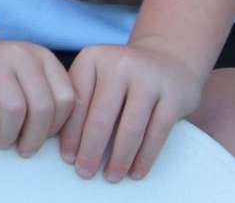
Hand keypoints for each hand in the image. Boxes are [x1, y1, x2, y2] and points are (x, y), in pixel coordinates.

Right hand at [0, 34, 75, 156]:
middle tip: (23, 150)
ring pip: (14, 110)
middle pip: (42, 107)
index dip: (58, 127)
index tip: (42, 138)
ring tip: (1, 141)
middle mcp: (18, 52)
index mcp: (40, 56)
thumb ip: (49, 97)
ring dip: (9, 137)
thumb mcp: (27, 79)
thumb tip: (69, 141)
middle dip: (34, 138)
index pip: (66, 99)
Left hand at [61, 39, 201, 180]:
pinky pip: (157, 134)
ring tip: (110, 177)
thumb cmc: (122, 75)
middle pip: (101, 117)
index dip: (71, 133)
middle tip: (85, 173)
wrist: (168, 58)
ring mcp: (149, 79)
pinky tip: (135, 172)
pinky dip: (144, 157)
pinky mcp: (173, 96)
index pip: (77, 101)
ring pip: (130, 128)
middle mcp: (119, 64)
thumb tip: (61, 141)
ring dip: (119, 158)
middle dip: (91, 150)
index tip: (67, 158)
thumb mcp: (97, 73)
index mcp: (93, 58)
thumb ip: (80, 97)